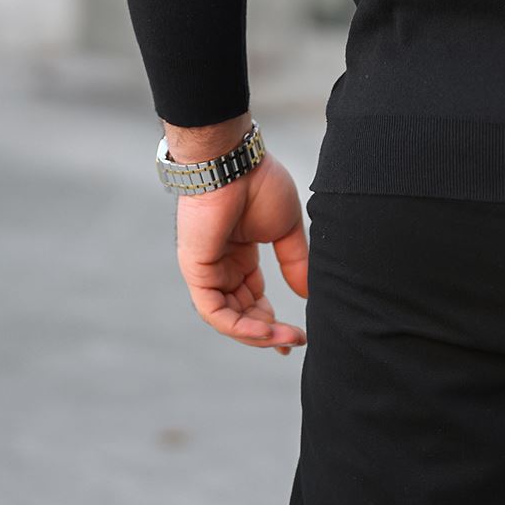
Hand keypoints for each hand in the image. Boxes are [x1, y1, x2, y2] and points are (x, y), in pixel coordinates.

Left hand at [174, 152, 307, 352]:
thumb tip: (308, 294)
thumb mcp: (287, 228)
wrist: (234, 163)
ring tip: (285, 339)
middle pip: (243, 312)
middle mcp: (222, 267)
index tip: (297, 336)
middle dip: (267, 333)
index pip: (253, 298)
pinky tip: (265, 330)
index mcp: (240, 255)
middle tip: (293, 342)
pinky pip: (215, 312)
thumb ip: (295, 261)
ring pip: (229, 318)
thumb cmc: (259, 183)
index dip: (272, 320)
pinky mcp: (197, 272)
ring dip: (257, 334)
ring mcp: (207, 271)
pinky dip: (239, 326)